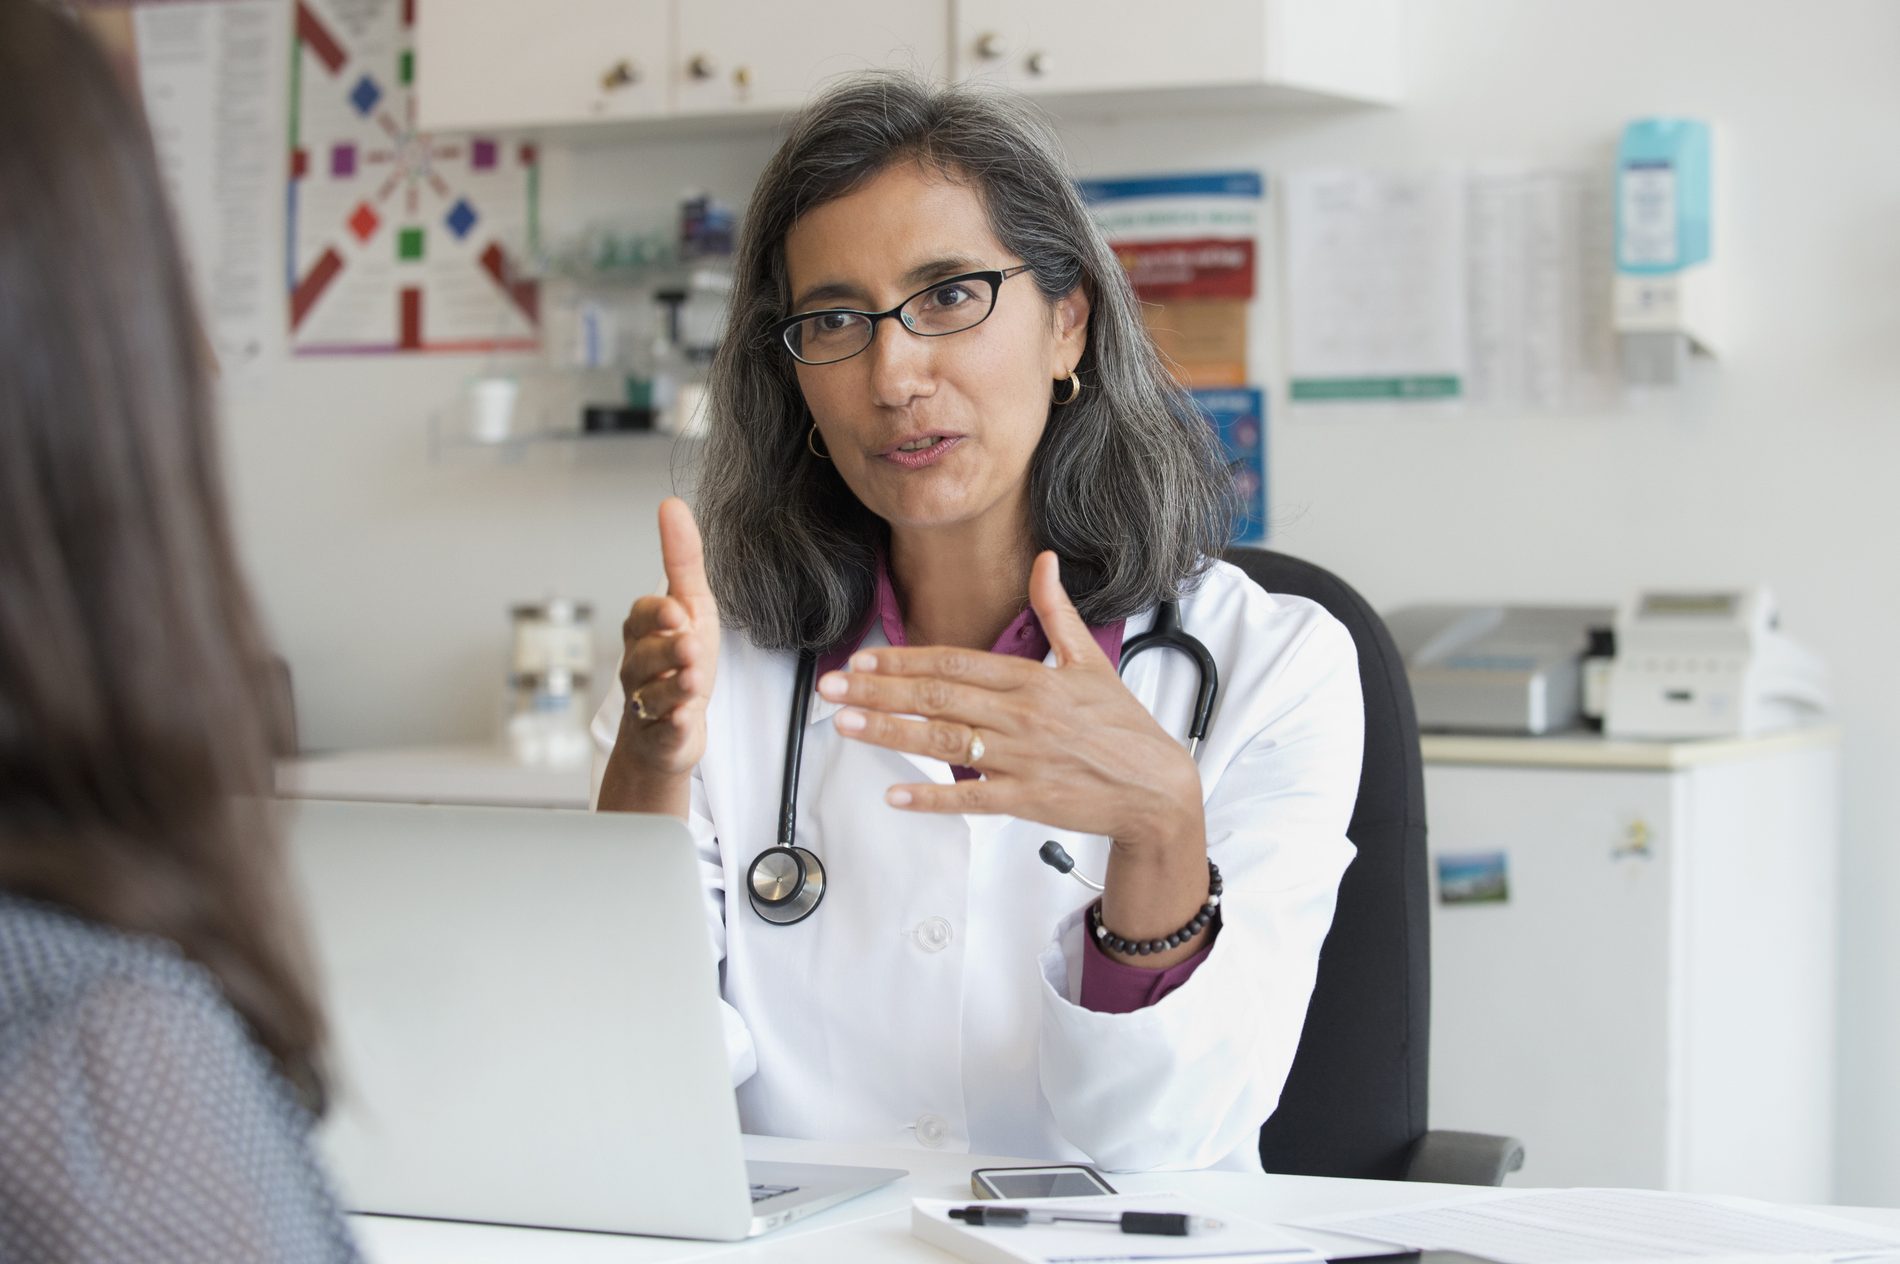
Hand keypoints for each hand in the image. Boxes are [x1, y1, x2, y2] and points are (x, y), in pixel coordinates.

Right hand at [614, 497, 720, 776]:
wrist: (668, 728)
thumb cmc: (679, 661)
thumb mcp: (692, 605)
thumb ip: (682, 559)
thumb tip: (672, 504)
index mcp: (645, 632)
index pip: (642, 616)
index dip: (658, 615)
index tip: (679, 612)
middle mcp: (639, 666)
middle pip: (644, 656)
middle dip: (666, 651)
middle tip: (689, 646)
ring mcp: (646, 703)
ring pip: (652, 694)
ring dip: (673, 687)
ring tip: (693, 680)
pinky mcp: (660, 736)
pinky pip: (662, 731)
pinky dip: (672, 725)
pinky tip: (683, 720)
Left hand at [818, 552, 1201, 856]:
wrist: (1157, 788)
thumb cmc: (1121, 727)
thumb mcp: (1090, 660)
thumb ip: (1056, 612)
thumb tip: (1045, 561)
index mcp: (1032, 680)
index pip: (954, 663)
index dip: (904, 660)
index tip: (862, 659)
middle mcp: (1022, 716)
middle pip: (939, 698)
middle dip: (879, 690)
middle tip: (832, 688)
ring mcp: (1024, 759)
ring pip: (946, 742)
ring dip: (892, 733)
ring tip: (847, 725)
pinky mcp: (1028, 800)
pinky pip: (972, 799)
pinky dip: (933, 797)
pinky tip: (895, 792)